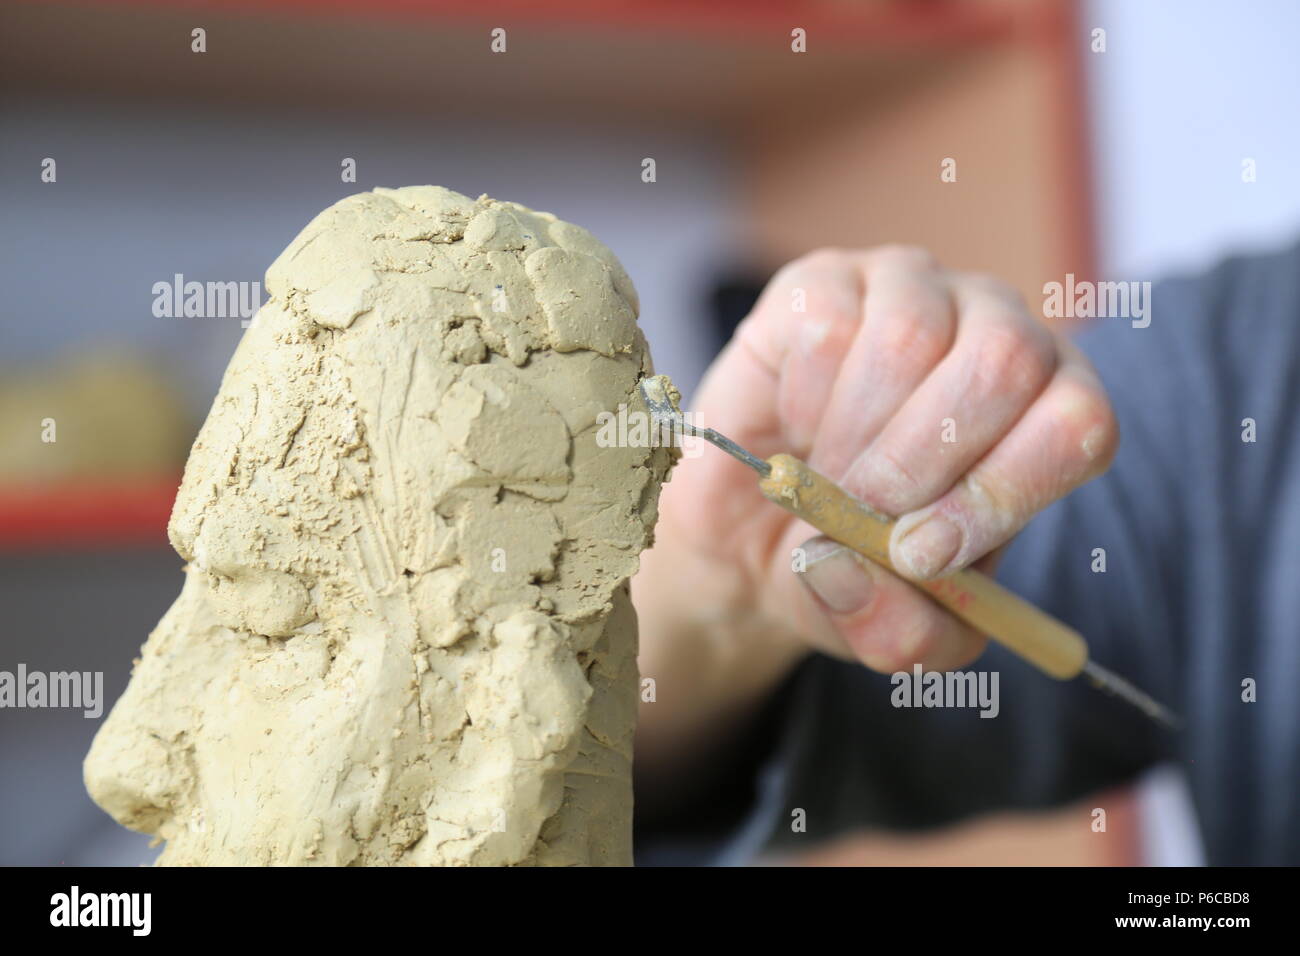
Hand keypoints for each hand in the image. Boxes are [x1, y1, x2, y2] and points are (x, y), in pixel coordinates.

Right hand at [640, 246, 1116, 683]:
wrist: (753, 529)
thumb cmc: (852, 566)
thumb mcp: (890, 628)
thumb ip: (899, 632)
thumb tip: (844, 568)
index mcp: (1048, 411)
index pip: (1079, 422)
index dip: (1005, 489)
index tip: (923, 554)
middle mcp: (997, 333)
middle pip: (1004, 362)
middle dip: (922, 463)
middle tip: (863, 520)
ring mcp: (914, 293)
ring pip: (909, 339)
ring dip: (853, 438)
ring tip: (826, 483)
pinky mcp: (828, 281)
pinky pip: (827, 326)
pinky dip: (801, 397)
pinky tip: (796, 425)